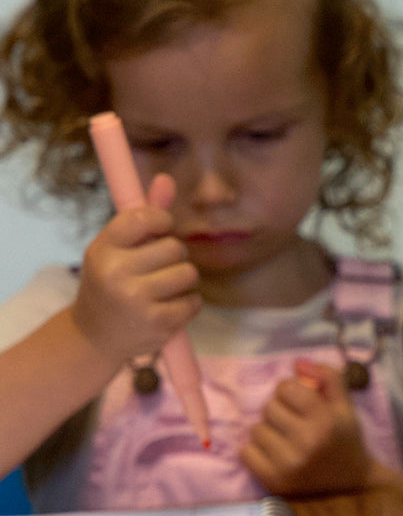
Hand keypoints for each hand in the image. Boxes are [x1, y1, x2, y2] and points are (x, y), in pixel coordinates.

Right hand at [71, 174, 200, 365]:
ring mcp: (136, 300)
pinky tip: (168, 308)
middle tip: (157, 268)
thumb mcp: (117, 247)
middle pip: (175, 247)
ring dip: (183, 280)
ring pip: (189, 273)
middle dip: (174, 256)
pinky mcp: (156, 323)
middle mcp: (116, 273)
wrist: (95, 336)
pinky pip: (194, 301)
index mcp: (103, 248)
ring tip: (163, 289)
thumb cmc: (112, 281)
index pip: (145, 217)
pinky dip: (188, 304)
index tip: (160, 230)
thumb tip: (167, 179)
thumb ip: (144, 215)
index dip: (162, 220)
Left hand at [240, 358, 371, 496]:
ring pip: (256, 429)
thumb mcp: (344, 404)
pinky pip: (246, 453)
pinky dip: (256, 450)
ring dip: (268, 430)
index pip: (286, 388)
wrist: (350, 483)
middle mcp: (306, 442)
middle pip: (269, 408)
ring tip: (284, 438)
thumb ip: (327, 377)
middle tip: (293, 421)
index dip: (290, 390)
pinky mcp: (274, 481)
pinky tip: (273, 453)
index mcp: (325, 420)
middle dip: (279, 410)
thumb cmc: (345, 439)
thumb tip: (297, 363)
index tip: (299, 400)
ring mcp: (288, 464)